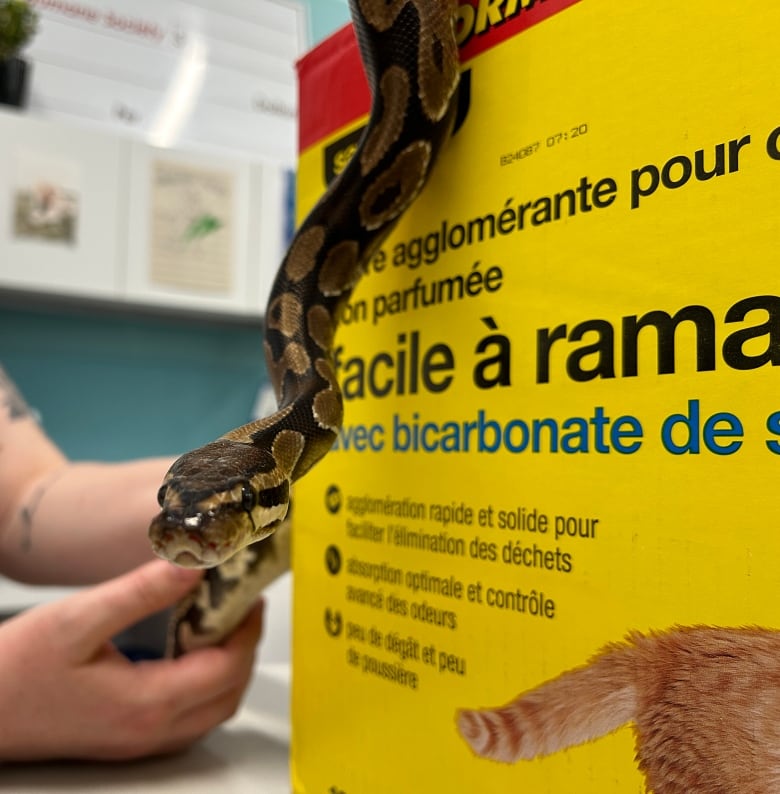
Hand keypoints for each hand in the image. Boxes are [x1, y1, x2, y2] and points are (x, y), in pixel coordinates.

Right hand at [0, 559, 262, 760]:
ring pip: (213, 711)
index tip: (251, 596)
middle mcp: (150, 731)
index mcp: (146, 702)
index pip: (226, 668)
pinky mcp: (128, 739)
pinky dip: (206, 686)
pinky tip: (191, 654)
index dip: (248, 630)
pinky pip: (189, 719)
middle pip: (229, 693)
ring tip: (224, 624)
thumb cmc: (17, 668)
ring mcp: (139, 741)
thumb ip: (141, 592)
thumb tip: (193, 566)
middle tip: (244, 607)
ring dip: (229, 669)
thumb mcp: (79, 618)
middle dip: (246, 648)